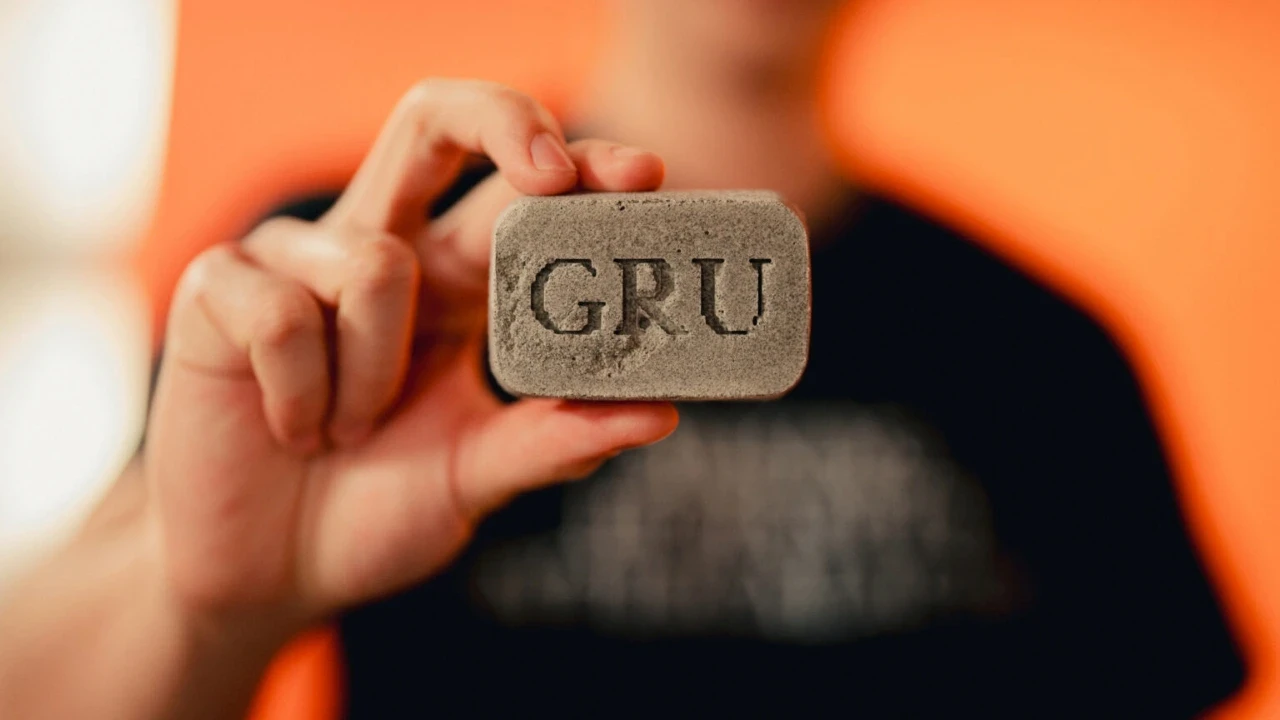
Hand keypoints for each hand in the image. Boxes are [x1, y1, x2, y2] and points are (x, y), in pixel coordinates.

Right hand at [146, 79, 677, 632]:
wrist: (267, 574)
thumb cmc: (378, 511)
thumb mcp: (478, 475)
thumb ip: (556, 441)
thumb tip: (660, 413)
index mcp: (455, 283)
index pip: (520, 193)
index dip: (581, 167)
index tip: (645, 176)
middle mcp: (385, 250)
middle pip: (434, 120)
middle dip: (499, 119)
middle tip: (551, 175)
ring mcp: (298, 259)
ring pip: (375, 263)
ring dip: (377, 375)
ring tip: (352, 431)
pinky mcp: (220, 285)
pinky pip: (285, 314)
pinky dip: (302, 394)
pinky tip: (292, 431)